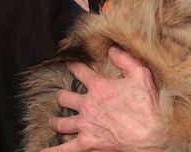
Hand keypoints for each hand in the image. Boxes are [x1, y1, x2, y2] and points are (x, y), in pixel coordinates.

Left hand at [43, 46, 166, 151]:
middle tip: (61, 95)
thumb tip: (112, 49)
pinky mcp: (86, 143)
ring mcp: (85, 125)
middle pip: (67, 98)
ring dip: (56, 121)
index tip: (70, 64)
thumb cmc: (146, 106)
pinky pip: (63, 149)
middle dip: (63, 95)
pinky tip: (42, 151)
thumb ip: (125, 60)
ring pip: (63, 122)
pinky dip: (52, 150)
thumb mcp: (141, 75)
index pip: (82, 72)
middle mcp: (87, 105)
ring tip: (53, 121)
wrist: (148, 135)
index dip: (75, 67)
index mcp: (99, 87)